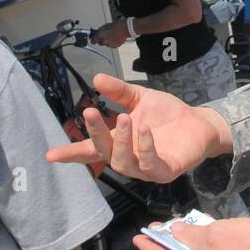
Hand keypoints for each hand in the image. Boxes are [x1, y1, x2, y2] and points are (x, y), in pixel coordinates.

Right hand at [45, 73, 224, 182]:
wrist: (199, 122)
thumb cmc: (166, 115)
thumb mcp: (140, 98)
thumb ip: (119, 92)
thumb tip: (96, 78)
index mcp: (118, 142)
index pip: (90, 149)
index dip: (71, 152)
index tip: (50, 155)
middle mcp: (128, 158)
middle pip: (103, 152)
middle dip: (95, 133)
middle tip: (90, 112)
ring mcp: (144, 168)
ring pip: (122, 162)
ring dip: (120, 140)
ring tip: (125, 118)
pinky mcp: (164, 171)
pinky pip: (149, 164)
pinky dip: (144, 147)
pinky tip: (144, 130)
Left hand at [91, 20, 129, 48]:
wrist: (124, 29)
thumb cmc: (116, 26)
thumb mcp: (105, 26)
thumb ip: (100, 31)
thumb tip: (97, 33)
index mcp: (100, 35)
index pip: (93, 41)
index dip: (93, 40)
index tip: (93, 40)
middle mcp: (104, 41)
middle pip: (100, 43)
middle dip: (101, 40)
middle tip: (105, 36)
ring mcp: (109, 45)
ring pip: (106, 44)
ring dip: (107, 41)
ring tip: (112, 36)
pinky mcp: (115, 46)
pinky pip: (111, 45)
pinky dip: (112, 43)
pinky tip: (115, 38)